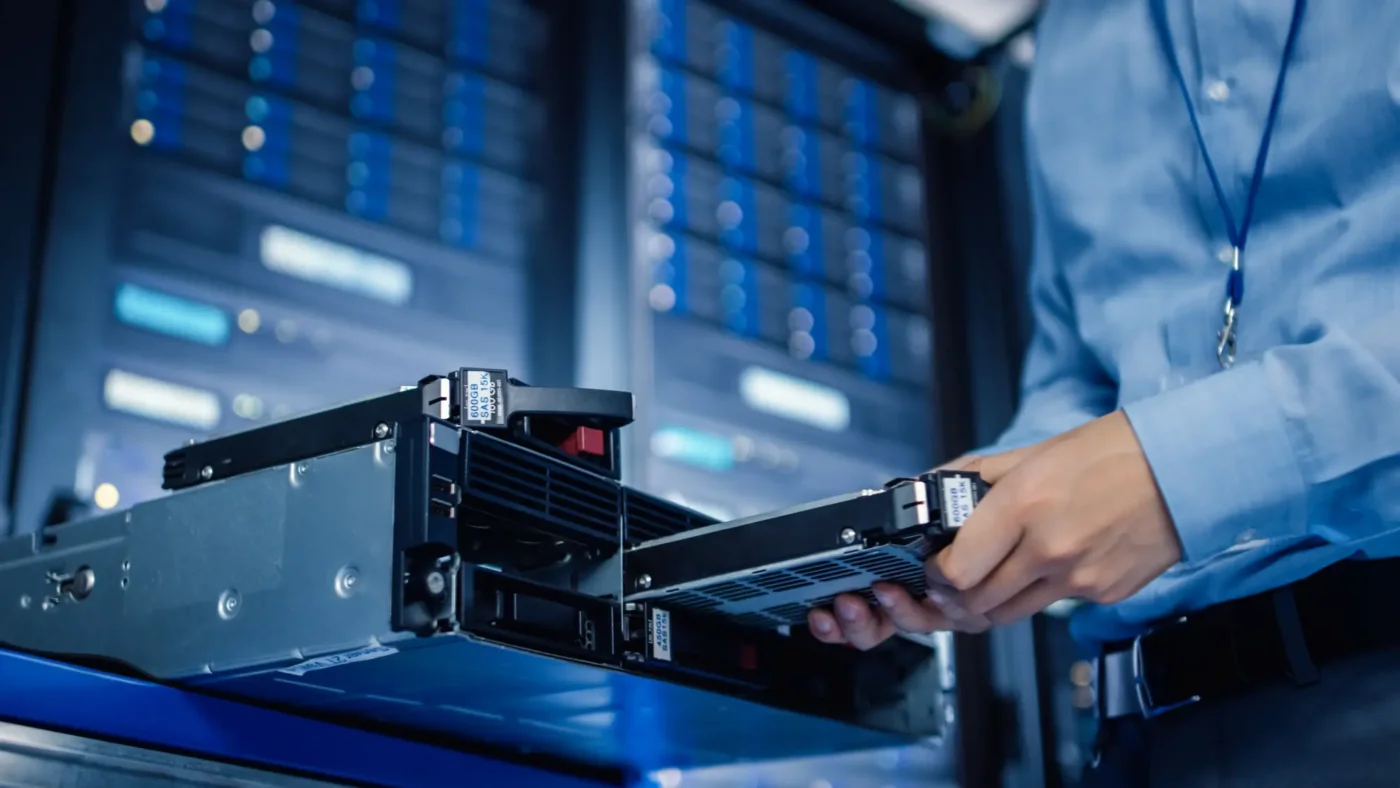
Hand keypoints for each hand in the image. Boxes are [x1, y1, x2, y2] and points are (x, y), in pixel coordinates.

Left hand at [808, 411, 1181, 646]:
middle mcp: (1049, 549)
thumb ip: (979, 478)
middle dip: (956, 594)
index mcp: (1024, 506)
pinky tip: (1045, 567)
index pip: (957, 570)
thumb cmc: (1112, 453)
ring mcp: (1079, 578)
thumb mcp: (1033, 454)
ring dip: (991, 603)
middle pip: (977, 601)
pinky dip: (1039, 594)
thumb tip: (937, 487)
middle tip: (953, 577)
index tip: (934, 564)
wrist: (1182, 469)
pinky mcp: (1104, 594)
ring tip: (991, 577)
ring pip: (1011, 614)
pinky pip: (1054, 606)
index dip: (936, 574)